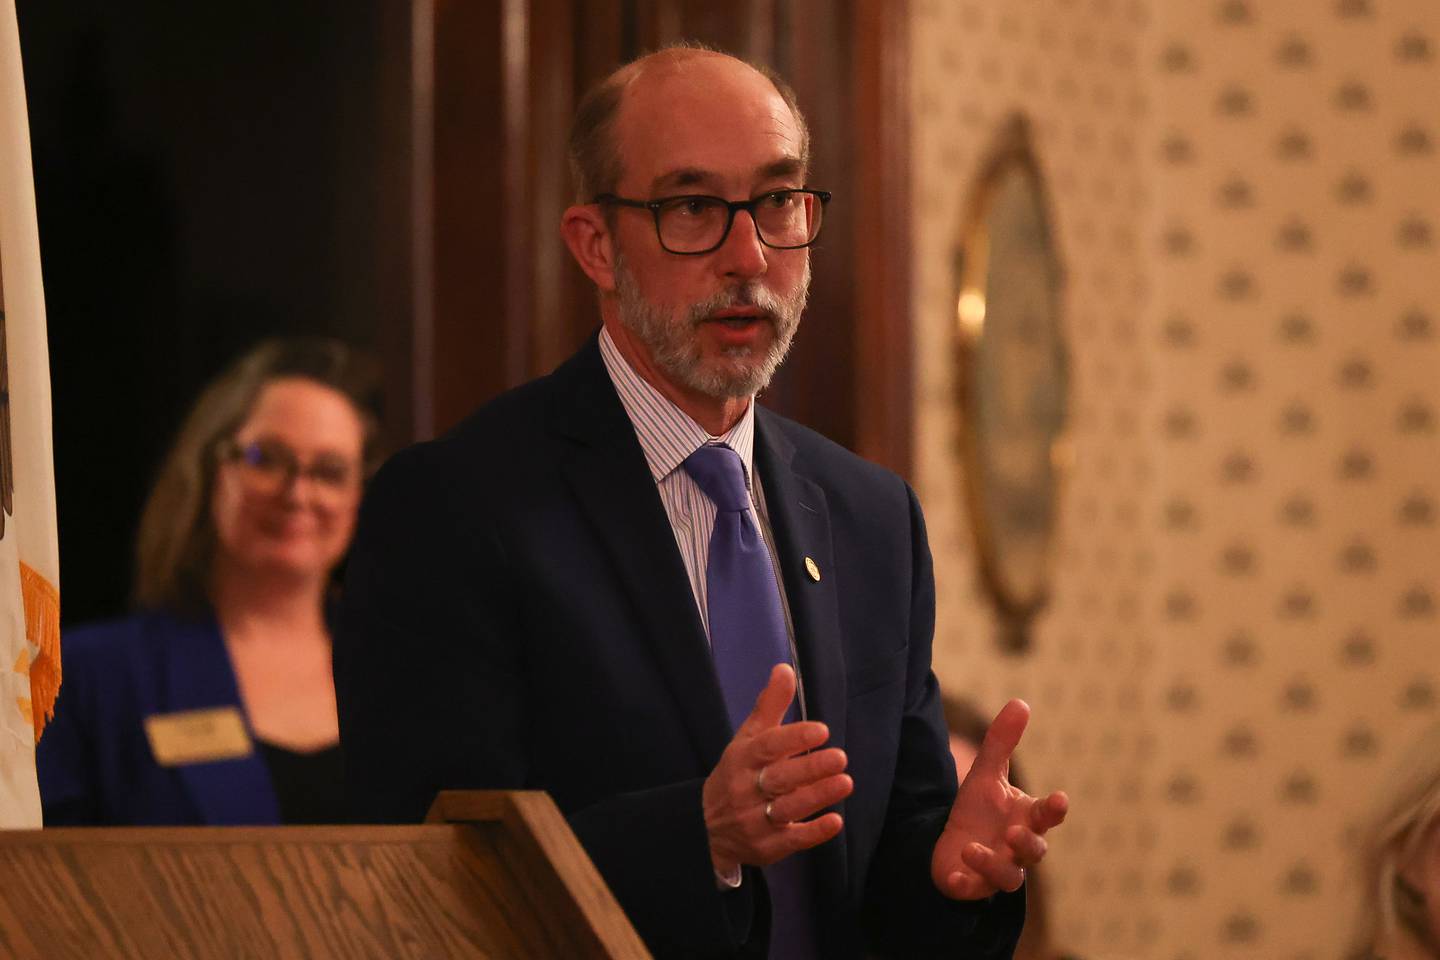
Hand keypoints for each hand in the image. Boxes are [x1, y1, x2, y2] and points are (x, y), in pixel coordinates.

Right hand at [702, 664, 853, 875]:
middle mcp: (746, 790)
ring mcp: (755, 821)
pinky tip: (836, 821)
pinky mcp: (767, 847)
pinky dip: (814, 833)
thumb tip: (785, 668)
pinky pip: (792, 841)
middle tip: (840, 757)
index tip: (821, 730)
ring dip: (817, 796)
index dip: (793, 738)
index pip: (767, 747)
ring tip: (846, 782)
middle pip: (779, 779)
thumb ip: (769, 706)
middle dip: (810, 769)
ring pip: (787, 809)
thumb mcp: (747, 739)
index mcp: (741, 759)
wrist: (704, 827)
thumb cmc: (736, 773)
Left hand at [931, 699, 1068, 898]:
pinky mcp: (974, 887)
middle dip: (1027, 843)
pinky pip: (973, 891)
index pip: (1047, 816)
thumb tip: (1020, 702)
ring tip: (971, 848)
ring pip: (1007, 876)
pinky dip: (965, 886)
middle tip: (1014, 831)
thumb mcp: (986, 774)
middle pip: (1035, 851)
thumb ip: (1002, 742)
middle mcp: (1018, 849)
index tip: (1060, 799)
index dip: (1054, 809)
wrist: (952, 847)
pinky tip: (955, 877)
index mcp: (1026, 820)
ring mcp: (998, 871)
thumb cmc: (979, 811)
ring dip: (991, 864)